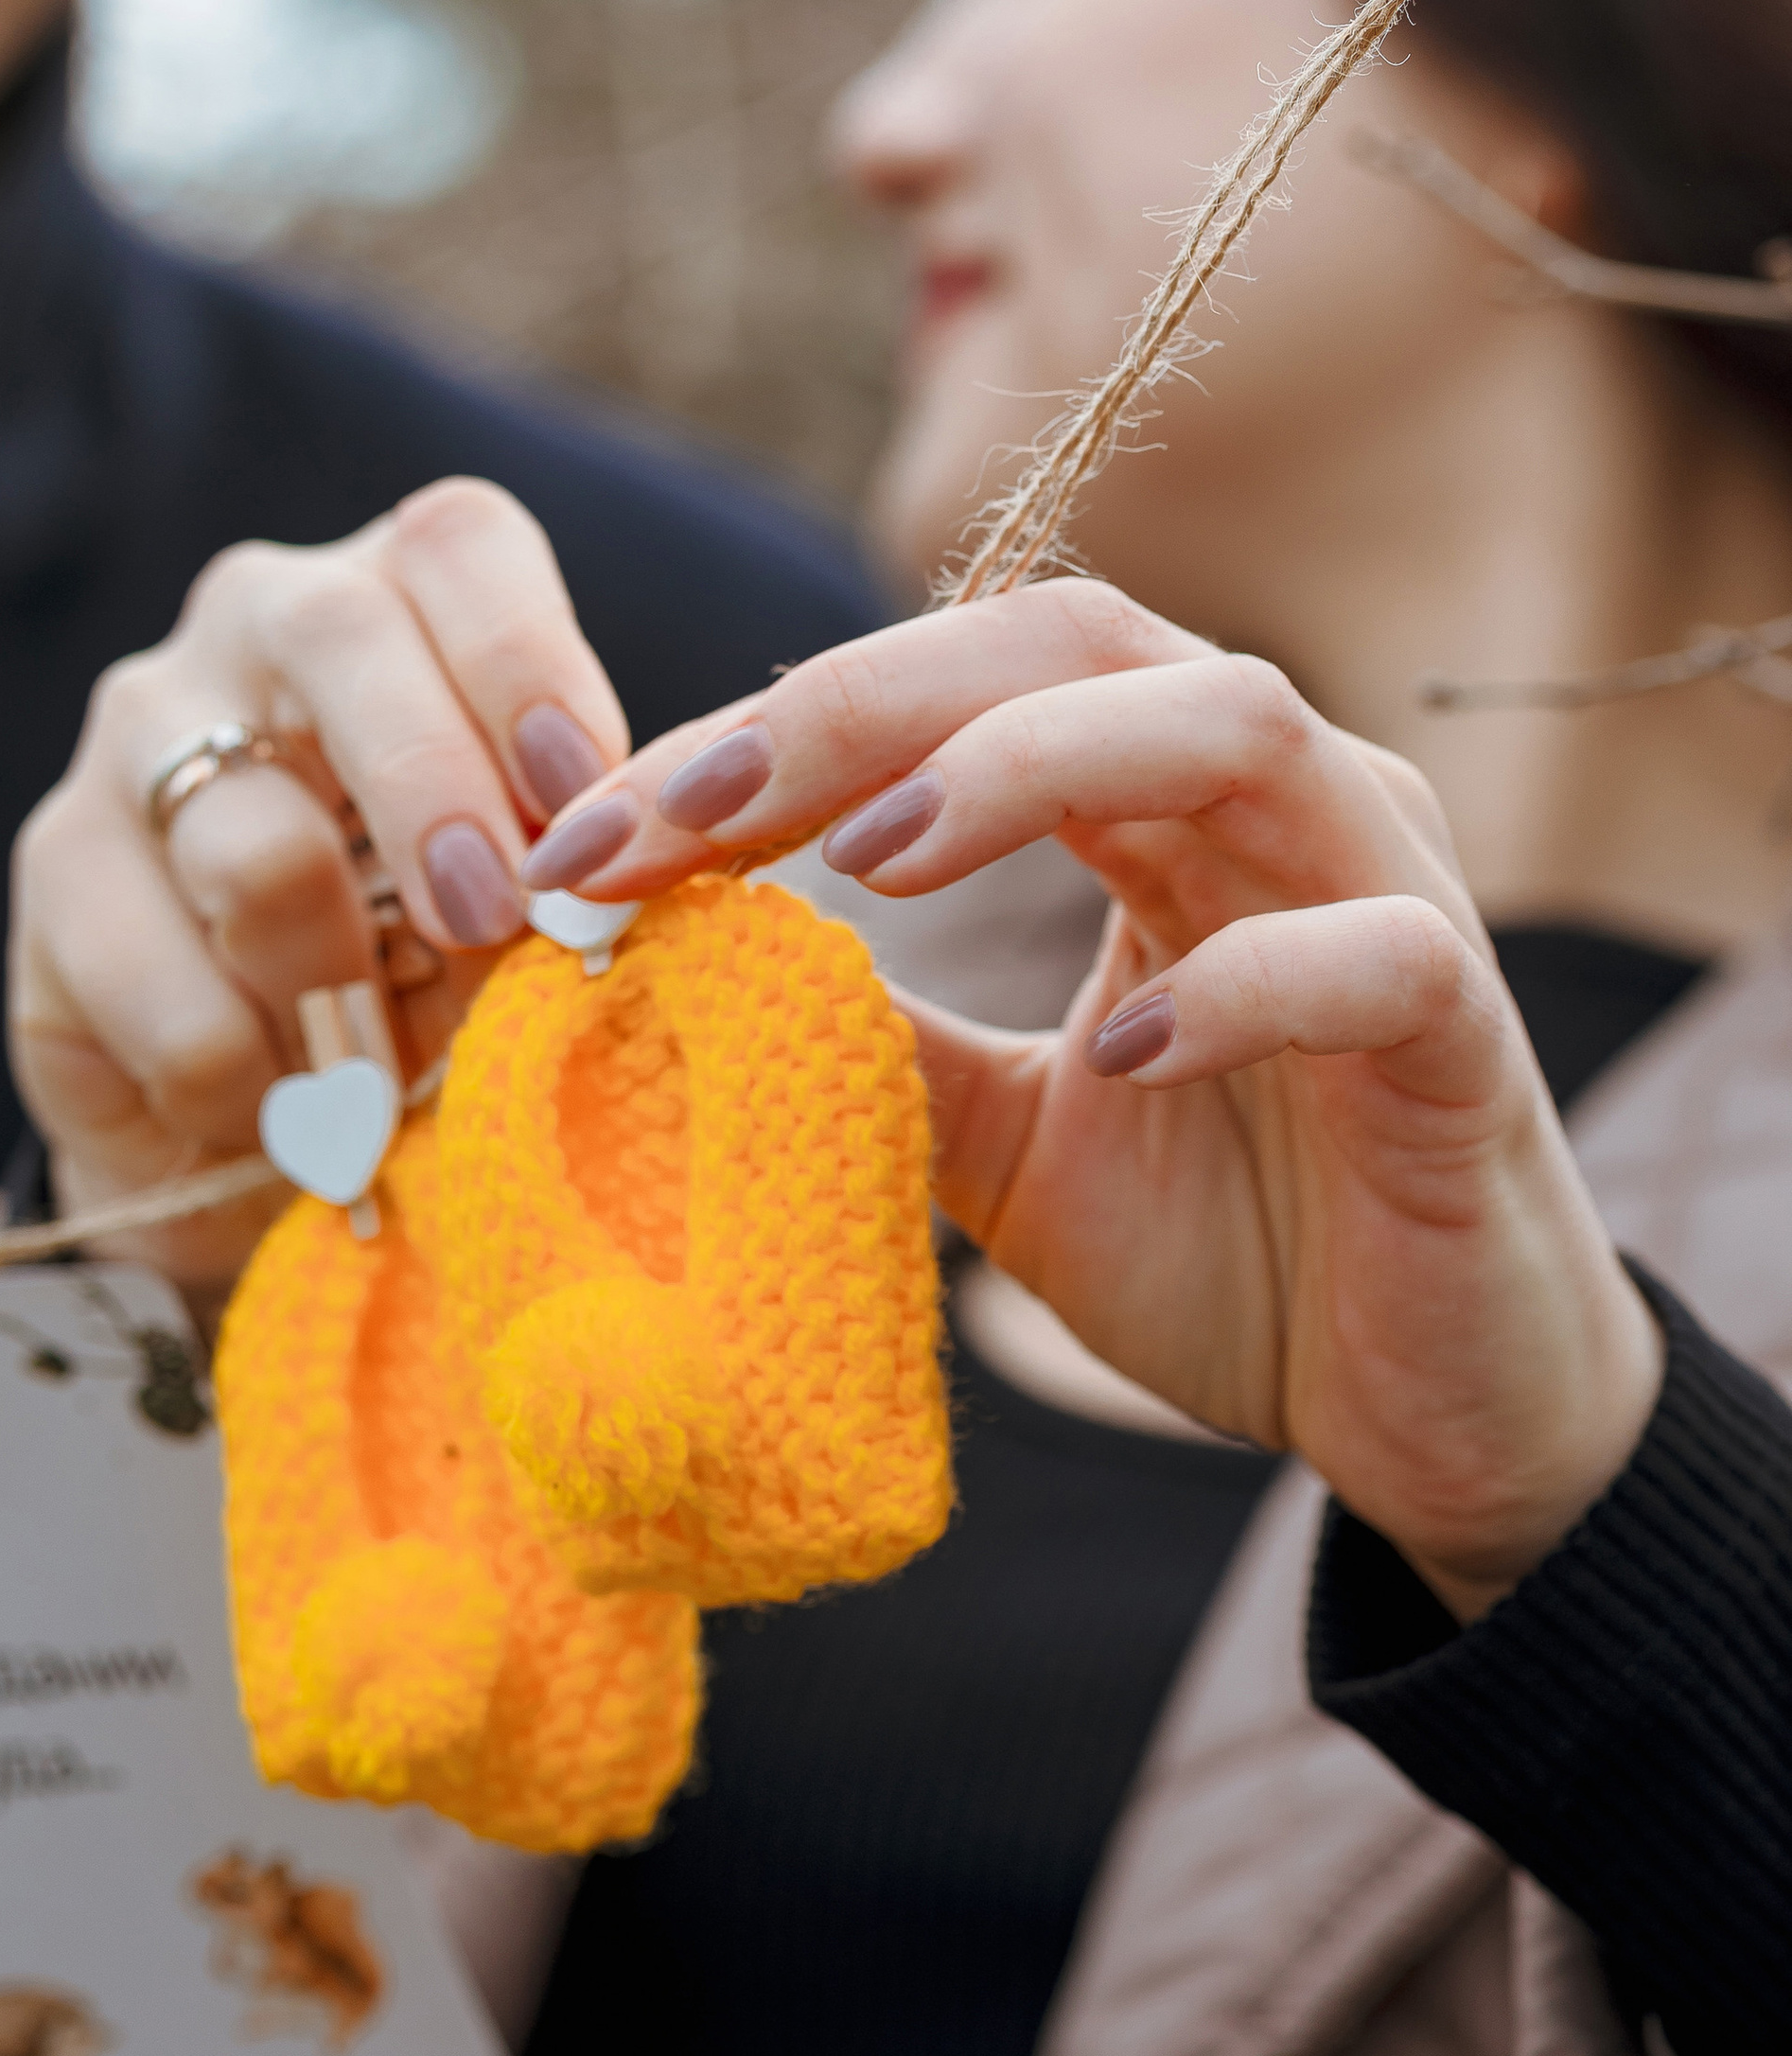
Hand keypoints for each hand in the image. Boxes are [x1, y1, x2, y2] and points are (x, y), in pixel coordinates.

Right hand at [8, 479, 629, 1288]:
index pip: (458, 547)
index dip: (527, 659)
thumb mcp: (514, 921)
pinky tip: (270, 1114)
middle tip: (492, 925)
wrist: (259, 1133)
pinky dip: (248, 1085)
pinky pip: (171, 988)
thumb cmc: (425, 979)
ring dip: (341, 988)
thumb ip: (556, 882)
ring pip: (255, 837)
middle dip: (435, 791)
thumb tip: (603, 892)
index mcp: (403, 601)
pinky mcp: (55, 867)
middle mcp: (256, 627)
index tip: (583, 799)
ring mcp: (137, 735)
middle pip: (341, 636)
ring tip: (376, 1075)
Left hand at [521, 579, 1662, 1616]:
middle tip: (674, 816)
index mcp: (1155, 799)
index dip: (766, 730)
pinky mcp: (1466, 1035)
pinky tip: (1119, 1049)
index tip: (590, 838)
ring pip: (1233, 722)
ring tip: (869, 861)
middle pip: (1070, 640)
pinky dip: (1241, 977)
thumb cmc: (1231, 1246)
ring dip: (1030, 767)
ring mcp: (1387, 892)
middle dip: (852, 707)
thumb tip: (667, 969)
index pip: (952, 681)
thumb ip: (866, 1035)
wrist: (1432, 1415)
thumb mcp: (994, 1135)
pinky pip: (1375, 949)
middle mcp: (1275, 800)